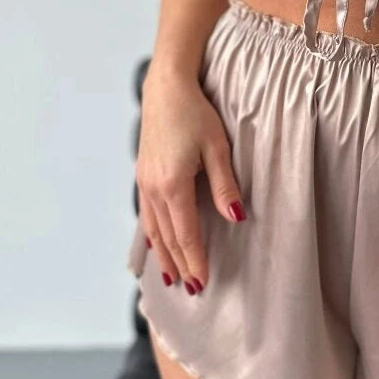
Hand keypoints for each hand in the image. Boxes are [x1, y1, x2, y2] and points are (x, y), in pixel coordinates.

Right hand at [134, 62, 246, 293]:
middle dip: (180, 264)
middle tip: (192, 289)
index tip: (204, 282)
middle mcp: (153, 188)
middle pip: (168, 237)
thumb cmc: (196, 114)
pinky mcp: (143, 175)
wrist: (166, 88)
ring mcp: (144, 182)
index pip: (186, 234)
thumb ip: (225, 186)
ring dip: (163, 255)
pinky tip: (156, 244)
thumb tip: (236, 219)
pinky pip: (146, 214)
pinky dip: (152, 235)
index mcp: (173, 185)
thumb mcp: (217, 148)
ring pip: (153, 229)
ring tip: (172, 277)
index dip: (195, 260)